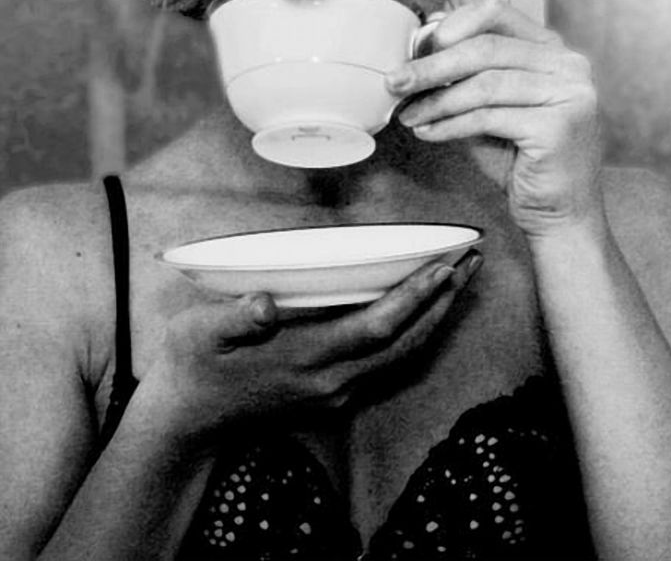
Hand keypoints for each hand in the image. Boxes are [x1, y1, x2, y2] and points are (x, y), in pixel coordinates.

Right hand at [142, 251, 480, 446]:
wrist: (188, 419)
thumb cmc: (193, 364)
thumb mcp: (198, 333)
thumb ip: (233, 318)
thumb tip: (263, 303)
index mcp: (304, 359)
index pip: (376, 327)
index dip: (415, 296)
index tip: (443, 265)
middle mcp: (330, 381)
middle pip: (404, 343)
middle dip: (442, 303)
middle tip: (471, 262)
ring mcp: (334, 393)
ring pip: (402, 358)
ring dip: (436, 320)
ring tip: (458, 281)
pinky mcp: (333, 397)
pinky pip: (388, 365)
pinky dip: (415, 336)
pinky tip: (425, 313)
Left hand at [387, 0, 603, 238]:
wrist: (559, 212)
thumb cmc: (522, 159)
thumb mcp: (490, 106)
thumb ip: (466, 75)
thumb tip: (422, 45)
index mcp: (552, 50)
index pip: (496, 14)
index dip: (451, 26)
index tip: (415, 48)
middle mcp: (568, 65)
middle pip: (486, 48)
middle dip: (432, 65)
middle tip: (396, 81)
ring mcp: (569, 94)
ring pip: (485, 84)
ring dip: (437, 100)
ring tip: (409, 114)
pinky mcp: (559, 127)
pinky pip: (488, 117)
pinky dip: (451, 125)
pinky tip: (430, 131)